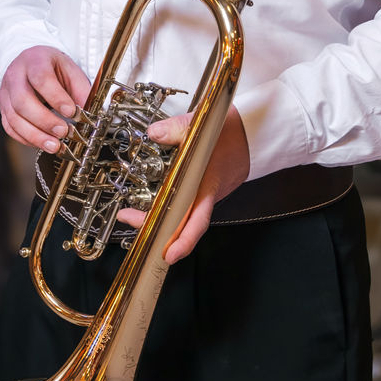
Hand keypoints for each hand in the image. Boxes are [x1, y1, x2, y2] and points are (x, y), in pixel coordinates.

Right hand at [0, 45, 91, 151]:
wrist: (30, 64)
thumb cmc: (52, 68)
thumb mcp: (70, 71)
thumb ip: (81, 90)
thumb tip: (90, 113)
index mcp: (34, 60)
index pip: (41, 78)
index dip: (56, 97)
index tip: (71, 112)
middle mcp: (15, 76)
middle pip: (22, 100)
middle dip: (44, 120)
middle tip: (63, 132)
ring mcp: (6, 93)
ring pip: (14, 117)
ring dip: (35, 135)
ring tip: (55, 145)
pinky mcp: (4, 109)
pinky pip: (10, 128)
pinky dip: (26, 139)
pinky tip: (43, 143)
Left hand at [117, 106, 250, 263]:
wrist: (251, 133)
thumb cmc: (232, 134)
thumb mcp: (203, 126)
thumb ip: (176, 129)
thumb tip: (156, 133)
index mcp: (208, 186)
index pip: (196, 221)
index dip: (182, 241)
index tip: (169, 254)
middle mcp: (206, 195)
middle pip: (182, 223)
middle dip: (156, 229)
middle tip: (129, 218)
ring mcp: (204, 193)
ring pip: (181, 214)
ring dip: (159, 217)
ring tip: (134, 213)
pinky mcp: (202, 187)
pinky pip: (184, 202)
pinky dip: (168, 205)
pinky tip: (154, 200)